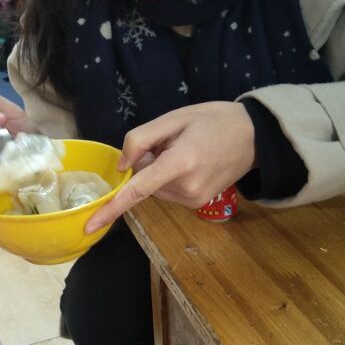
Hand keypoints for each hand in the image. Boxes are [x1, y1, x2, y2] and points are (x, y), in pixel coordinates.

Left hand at [85, 102, 255, 231]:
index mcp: (180, 163)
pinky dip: (171, 178)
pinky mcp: (198, 203)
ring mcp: (194, 199)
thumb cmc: (213, 120)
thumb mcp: (173, 118)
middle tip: (176, 143)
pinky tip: (193, 162)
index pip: (137, 190)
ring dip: (161, 172)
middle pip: (145, 182)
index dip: (111, 208)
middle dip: (149, 163)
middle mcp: (186, 188)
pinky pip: (169, 192)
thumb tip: (121, 167)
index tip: (90, 226)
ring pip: (156, 188)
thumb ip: (140, 140)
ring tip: (187, 151)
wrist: (254, 136)